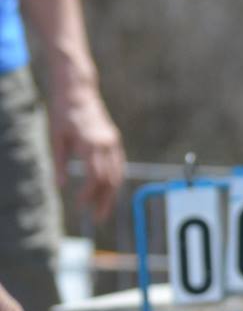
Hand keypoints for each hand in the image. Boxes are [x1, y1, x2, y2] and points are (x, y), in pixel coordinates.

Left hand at [49, 87, 124, 221]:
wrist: (78, 91)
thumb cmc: (62, 114)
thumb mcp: (55, 138)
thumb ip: (59, 164)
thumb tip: (60, 187)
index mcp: (90, 144)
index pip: (94, 177)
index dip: (89, 194)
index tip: (80, 206)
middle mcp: (106, 144)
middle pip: (110, 180)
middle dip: (104, 201)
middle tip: (98, 219)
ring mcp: (113, 142)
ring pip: (117, 174)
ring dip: (111, 195)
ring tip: (103, 210)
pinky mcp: (114, 140)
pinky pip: (119, 165)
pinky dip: (115, 181)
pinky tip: (108, 191)